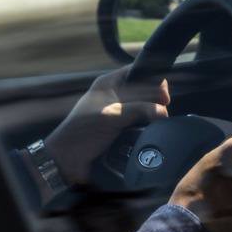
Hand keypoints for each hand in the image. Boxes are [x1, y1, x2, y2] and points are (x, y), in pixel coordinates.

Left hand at [44, 66, 169, 184]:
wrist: (67, 159)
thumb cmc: (81, 131)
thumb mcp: (111, 115)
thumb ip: (138, 110)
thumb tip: (162, 110)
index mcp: (108, 83)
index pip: (137, 72)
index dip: (153, 80)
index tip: (164, 96)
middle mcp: (114, 95)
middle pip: (143, 90)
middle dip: (155, 99)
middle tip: (163, 110)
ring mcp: (117, 112)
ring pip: (143, 107)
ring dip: (152, 113)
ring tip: (159, 121)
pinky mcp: (120, 128)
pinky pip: (139, 122)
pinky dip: (147, 125)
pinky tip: (151, 130)